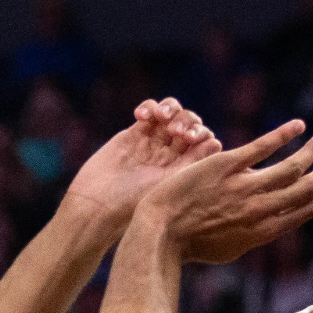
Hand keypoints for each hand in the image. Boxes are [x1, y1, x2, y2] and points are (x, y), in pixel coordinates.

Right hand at [65, 97, 217, 221]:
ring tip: (160, 116)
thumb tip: (216, 142)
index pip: (204, 140)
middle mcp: (171, 155)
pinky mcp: (132, 135)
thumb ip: (191, 163)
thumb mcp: (167, 185)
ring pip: (171, 113)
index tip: (188, 139)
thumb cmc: (133, 204)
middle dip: (185, 120)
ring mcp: (152, 143)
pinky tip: (142, 116)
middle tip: (174, 131)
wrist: (96, 206)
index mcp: (184, 168)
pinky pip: (148, 111)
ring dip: (170, 109)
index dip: (200, 133)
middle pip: (189, 123)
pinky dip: (149, 107)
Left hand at [142, 120, 312, 263]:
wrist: (158, 232)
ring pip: (293, 166)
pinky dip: (285, 134)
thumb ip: (253, 235)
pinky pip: (264, 146)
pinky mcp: (226, 166)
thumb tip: (270, 225)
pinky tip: (299, 125)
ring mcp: (244, 187)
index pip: (306, 208)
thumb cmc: (188, 244)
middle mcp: (260, 209)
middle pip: (309, 188)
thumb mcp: (228, 248)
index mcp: (263, 231)